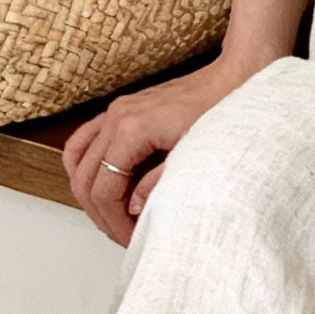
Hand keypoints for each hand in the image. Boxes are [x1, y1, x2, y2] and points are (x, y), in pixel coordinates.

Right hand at [63, 54, 266, 244]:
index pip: (103, 191)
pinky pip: (84, 140)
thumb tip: (133, 210)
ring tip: (114, 217)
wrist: (237, 74)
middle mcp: (117, 118)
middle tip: (125, 236)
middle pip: (85, 180)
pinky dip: (85, 166)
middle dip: (103, 216)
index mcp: (131, 130)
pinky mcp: (122, 110)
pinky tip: (101, 184)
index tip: (133, 239)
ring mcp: (116, 111)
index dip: (115, 224)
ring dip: (89, 194)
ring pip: (77, 162)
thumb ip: (160, 185)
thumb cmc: (225, 108)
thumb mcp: (196, 157)